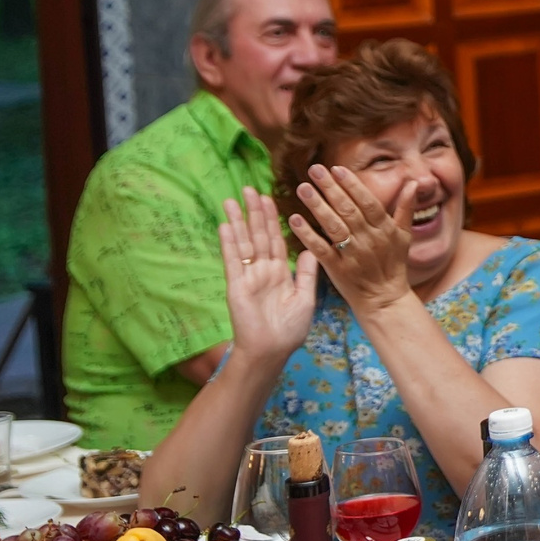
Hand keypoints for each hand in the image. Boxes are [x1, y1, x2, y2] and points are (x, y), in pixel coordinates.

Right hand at [217, 188, 315, 361]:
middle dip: (254, 212)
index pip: (277, 240)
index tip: (270, 198)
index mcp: (281, 273)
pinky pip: (233, 261)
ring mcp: (248, 277)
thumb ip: (307, 273)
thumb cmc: (289, 330)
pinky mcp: (236, 285)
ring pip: (244, 243)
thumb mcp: (305, 297)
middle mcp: (263, 271)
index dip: (273, 219)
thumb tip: (314, 249)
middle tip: (249, 189)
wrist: (272, 351)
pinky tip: (226, 225)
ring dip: (238, 221)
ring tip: (231, 199)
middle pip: (258, 236)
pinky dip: (230, 243)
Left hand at [287, 164, 415, 312]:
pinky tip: (295, 220)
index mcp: (384, 230)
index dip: (352, 185)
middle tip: (314, 170)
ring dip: (317, 206)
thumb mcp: (404, 235)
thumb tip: (413, 183)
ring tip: (303, 188)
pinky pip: (320, 249)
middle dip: (331, 189)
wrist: (385, 298)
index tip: (337, 169)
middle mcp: (369, 240)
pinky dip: (307, 235)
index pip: (367, 202)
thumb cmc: (394, 264)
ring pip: (333, 226)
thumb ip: (406, 208)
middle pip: (348, 210)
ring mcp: (352, 255)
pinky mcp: (337, 269)